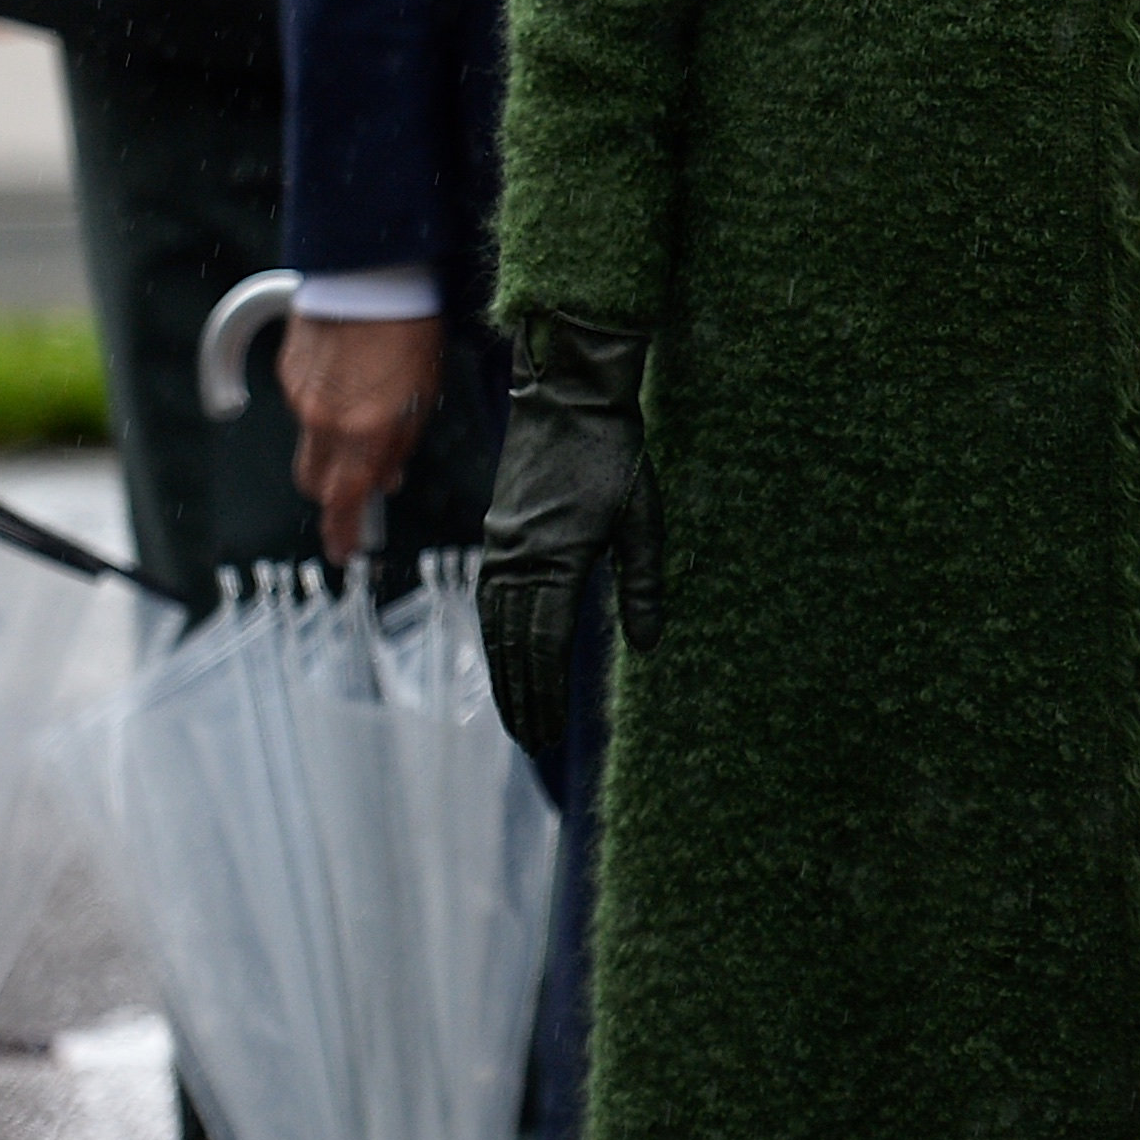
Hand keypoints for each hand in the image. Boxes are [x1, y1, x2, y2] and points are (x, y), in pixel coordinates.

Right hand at [282, 310, 440, 567]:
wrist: (373, 270)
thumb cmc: (412, 329)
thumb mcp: (424, 395)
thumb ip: (399, 445)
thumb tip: (384, 479)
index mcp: (366, 431)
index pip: (344, 502)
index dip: (343, 533)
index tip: (347, 550)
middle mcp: (326, 420)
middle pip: (315, 481)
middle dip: (334, 490)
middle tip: (360, 483)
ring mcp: (300, 397)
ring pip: (310, 443)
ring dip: (332, 443)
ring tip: (367, 408)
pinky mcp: (286, 372)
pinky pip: (302, 405)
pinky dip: (322, 405)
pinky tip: (350, 375)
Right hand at [480, 308, 661, 761]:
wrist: (568, 397)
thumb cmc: (613, 453)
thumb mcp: (642, 517)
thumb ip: (643, 583)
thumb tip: (648, 644)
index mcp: (559, 559)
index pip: (548, 644)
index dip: (550, 693)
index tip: (553, 733)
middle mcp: (520, 559)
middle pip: (517, 645)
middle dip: (526, 697)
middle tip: (537, 743)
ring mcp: (503, 546)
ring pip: (497, 626)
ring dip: (506, 674)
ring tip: (519, 715)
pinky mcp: (499, 534)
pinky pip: (491, 599)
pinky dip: (496, 637)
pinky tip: (504, 658)